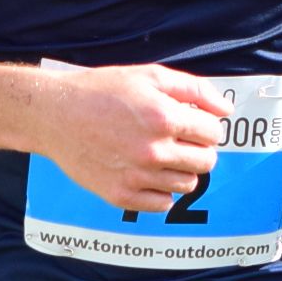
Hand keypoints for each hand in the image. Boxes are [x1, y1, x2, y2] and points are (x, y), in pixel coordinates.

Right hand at [35, 64, 229, 214]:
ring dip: (182, 170)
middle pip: (206, 161)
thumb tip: (226, 110)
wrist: (55, 114)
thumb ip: (195, 89)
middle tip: (180, 139)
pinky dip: (162, 191)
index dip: (206, 125)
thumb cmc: (102, 91)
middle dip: (199, 148)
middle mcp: (153, 150)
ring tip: (163, 155)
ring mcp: (137, 176)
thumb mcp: (149, 76)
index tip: (192, 122)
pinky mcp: (121, 195)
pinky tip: (148, 173)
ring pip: (188, 185)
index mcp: (163, 117)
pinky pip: (163, 204)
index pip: (213, 133)